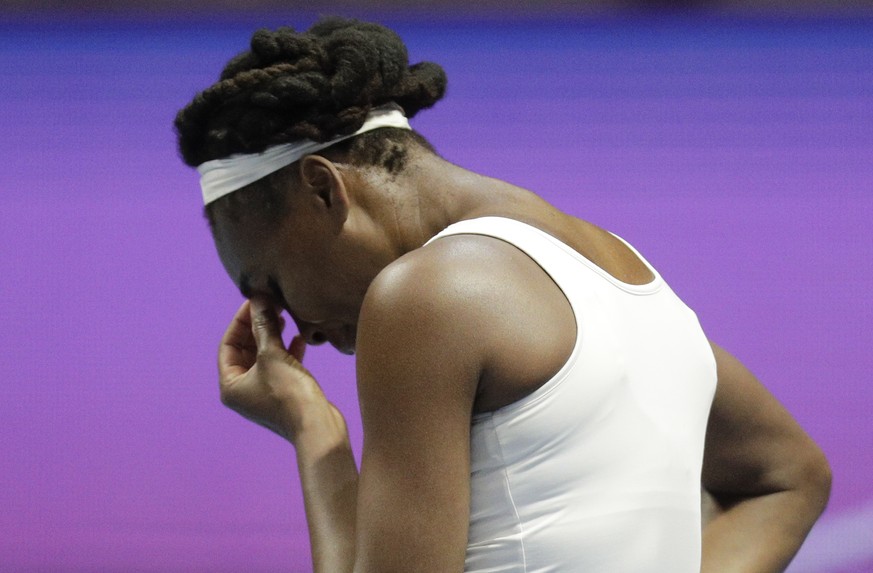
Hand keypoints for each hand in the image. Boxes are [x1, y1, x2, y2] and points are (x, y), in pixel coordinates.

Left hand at [218, 297, 345, 446]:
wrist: (317, 426)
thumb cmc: (289, 393)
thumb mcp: (272, 355)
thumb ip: (264, 325)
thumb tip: (259, 298)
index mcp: (230, 385)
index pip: (228, 344)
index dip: (241, 320)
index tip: (256, 301)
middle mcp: (243, 390)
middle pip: (246, 349)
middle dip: (259, 326)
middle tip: (272, 305)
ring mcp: (264, 393)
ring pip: (265, 356)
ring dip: (274, 336)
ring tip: (284, 316)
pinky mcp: (284, 393)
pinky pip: (280, 366)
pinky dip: (287, 350)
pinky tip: (300, 337)